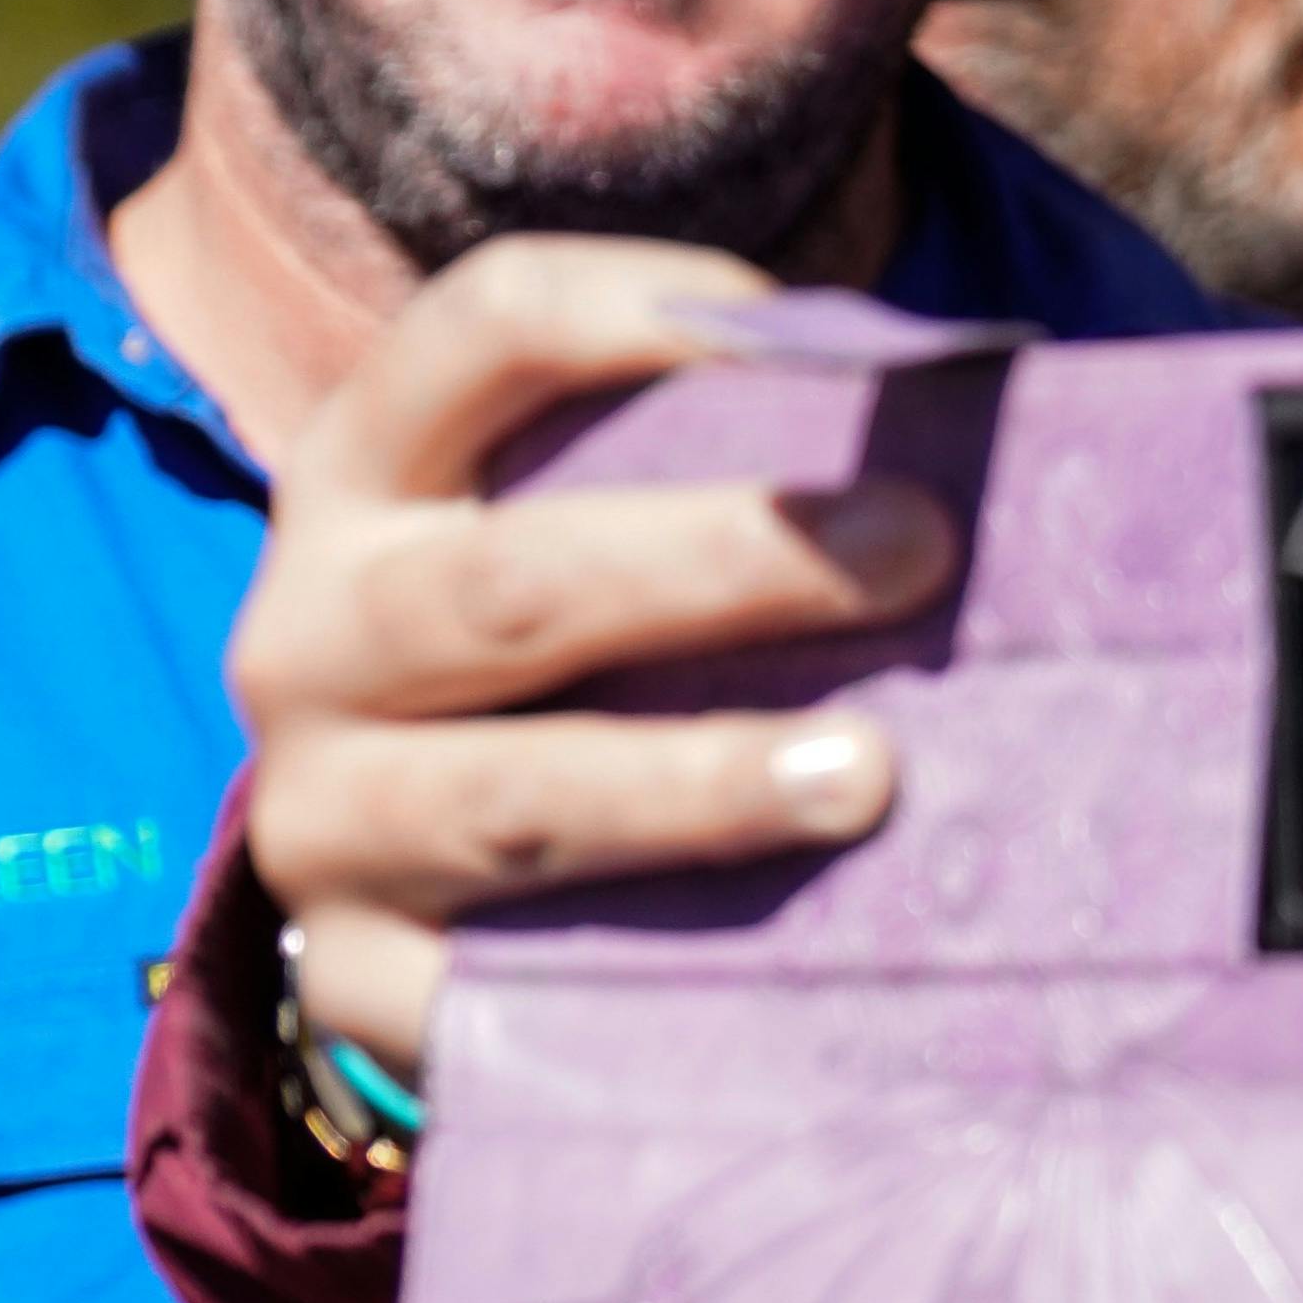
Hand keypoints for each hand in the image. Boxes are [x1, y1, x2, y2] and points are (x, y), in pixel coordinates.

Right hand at [225, 237, 947, 1068]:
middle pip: (510, 585)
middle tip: (916, 548)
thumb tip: (990, 412)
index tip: (817, 337)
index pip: (481, 336)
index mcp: (371, 477)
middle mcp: (312, 637)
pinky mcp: (363, 979)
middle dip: (720, 562)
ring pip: (511, 798)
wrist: (446, 891)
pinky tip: (779, 971)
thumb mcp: (623, 550)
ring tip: (870, 775)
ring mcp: (324, 817)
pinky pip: (495, 993)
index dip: (639, 310)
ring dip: (694, 781)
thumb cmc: (600, 668)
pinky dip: (640, 973)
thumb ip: (746, 480)